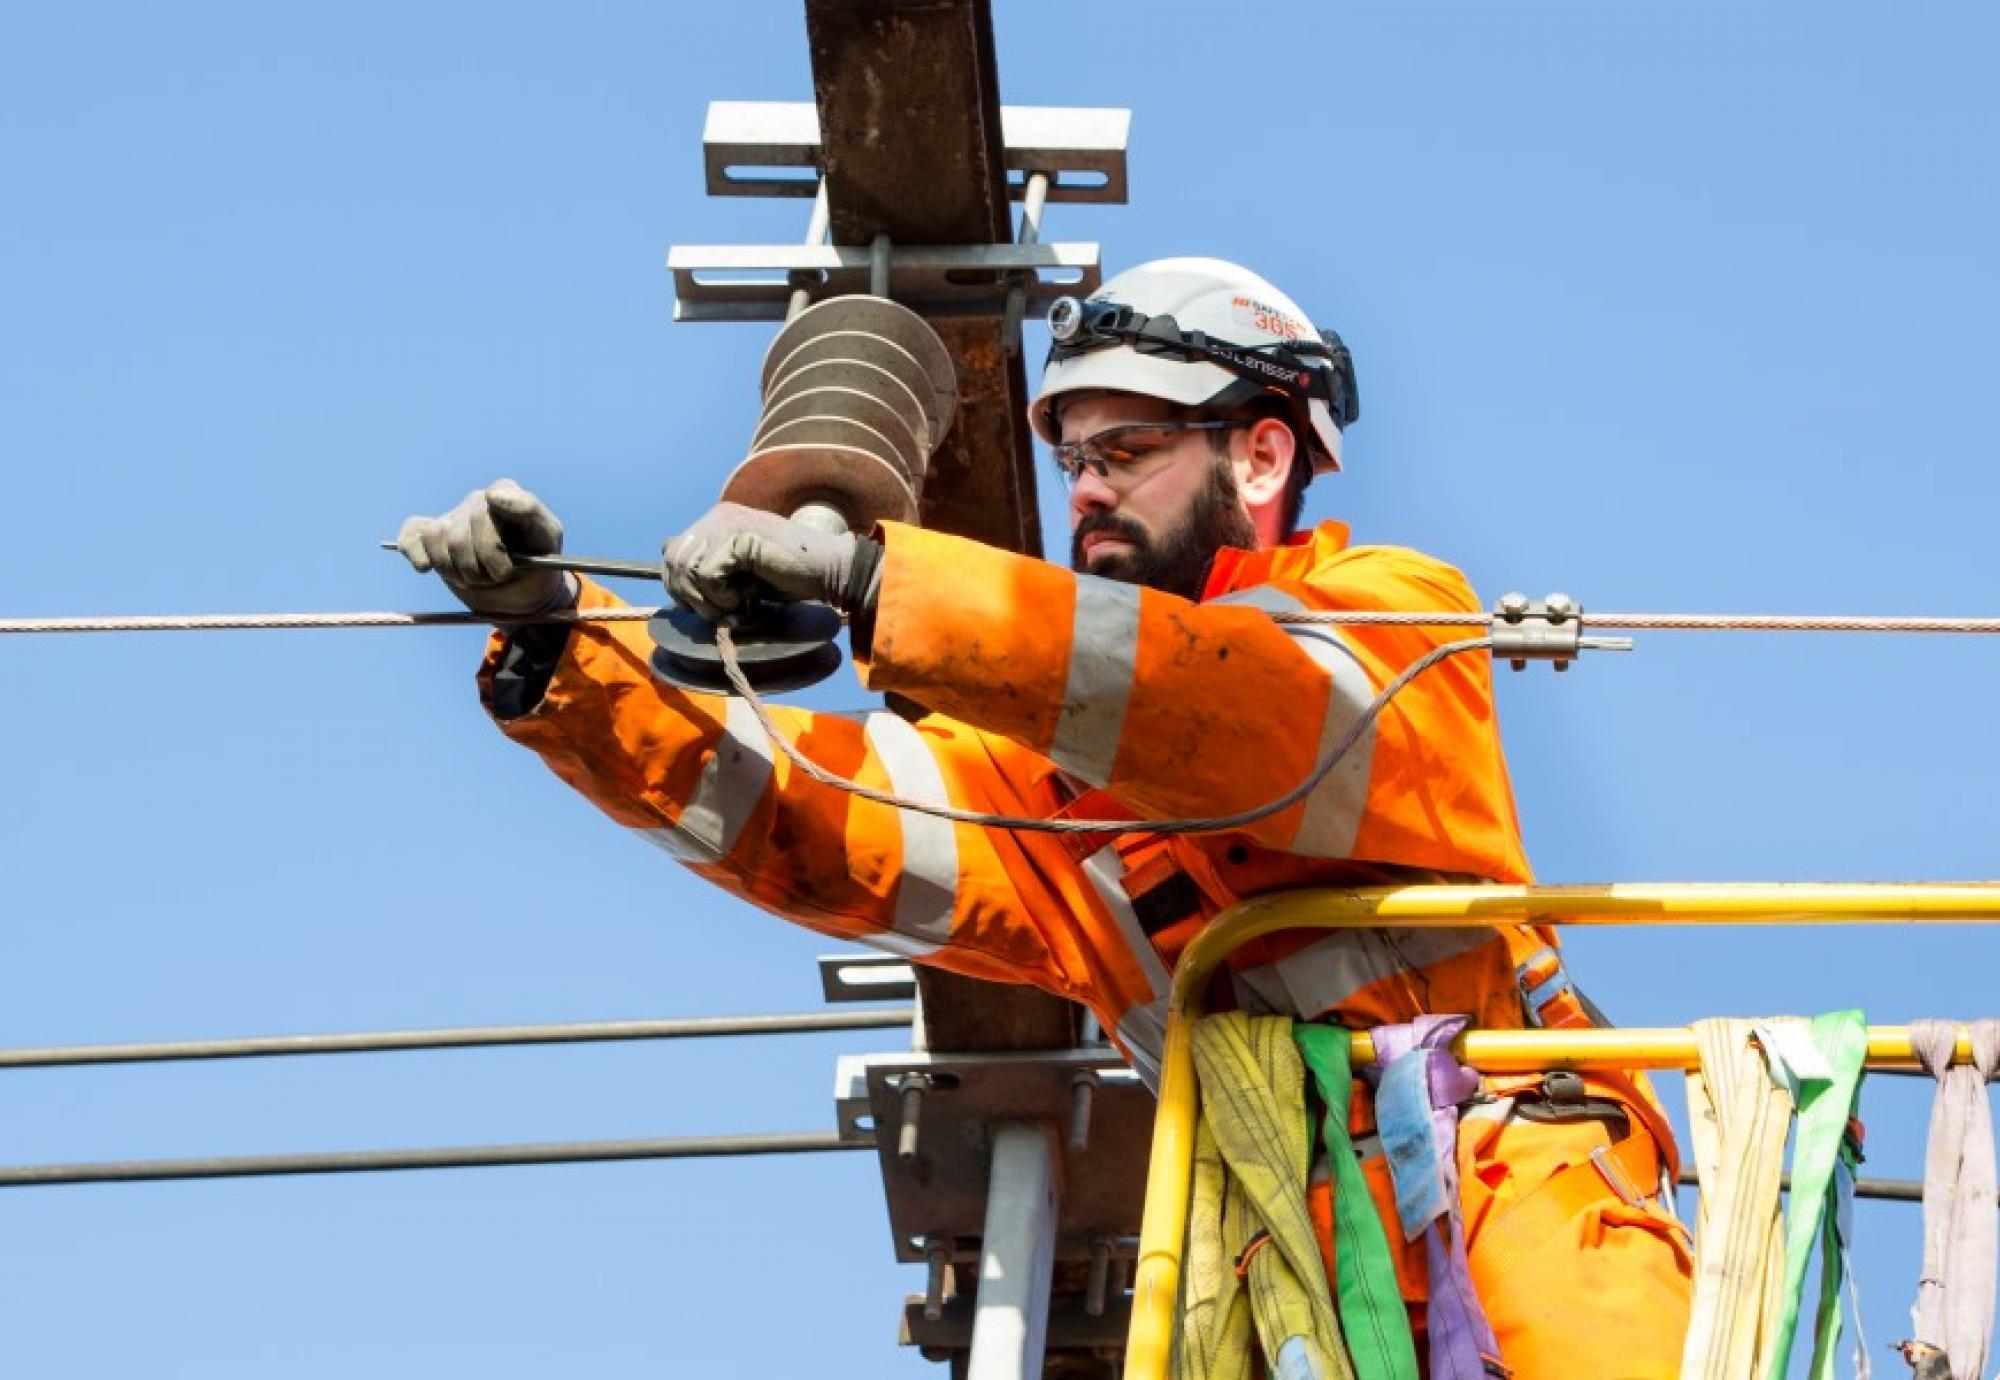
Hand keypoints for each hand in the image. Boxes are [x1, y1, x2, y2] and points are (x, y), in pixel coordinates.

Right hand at [397, 479, 577, 616]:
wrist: (524, 591)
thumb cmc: (538, 564)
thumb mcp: (547, 540)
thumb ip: (529, 511)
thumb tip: (492, 494)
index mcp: (509, 495)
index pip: (496, 500)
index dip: (493, 537)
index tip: (503, 552)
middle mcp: (478, 501)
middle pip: (461, 537)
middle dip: (481, 569)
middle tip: (499, 578)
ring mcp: (453, 516)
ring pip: (437, 540)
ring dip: (457, 572)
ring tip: (478, 577)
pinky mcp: (430, 534)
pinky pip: (412, 538)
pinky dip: (420, 557)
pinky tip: (430, 568)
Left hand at [661, 502, 857, 621]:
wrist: (829, 570)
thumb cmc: (789, 576)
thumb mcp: (740, 573)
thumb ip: (711, 570)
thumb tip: (672, 578)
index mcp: (717, 520)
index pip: (671, 553)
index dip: (680, 586)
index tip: (707, 605)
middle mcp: (718, 515)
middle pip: (673, 561)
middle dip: (691, 596)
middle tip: (724, 610)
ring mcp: (727, 523)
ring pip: (688, 569)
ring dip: (710, 599)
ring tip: (738, 603)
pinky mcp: (738, 537)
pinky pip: (708, 575)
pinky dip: (724, 595)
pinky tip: (748, 594)